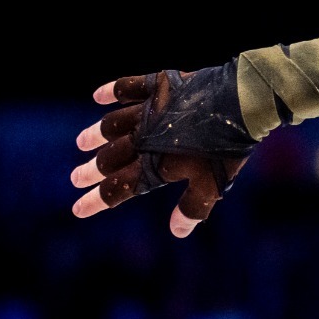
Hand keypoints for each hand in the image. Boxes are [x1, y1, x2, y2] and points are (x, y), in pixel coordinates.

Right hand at [71, 67, 253, 237]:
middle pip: (109, 158)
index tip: (77, 209)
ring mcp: (150, 111)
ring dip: (95, 135)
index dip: (96, 201)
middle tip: (77, 177)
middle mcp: (144, 140)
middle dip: (92, 171)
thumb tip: (177, 232)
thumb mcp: (213, 185)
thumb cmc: (228, 149)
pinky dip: (111, 91)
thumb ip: (192, 208)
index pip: (117, 189)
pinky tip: (98, 96)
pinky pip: (128, 87)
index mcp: (154, 166)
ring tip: (82, 143)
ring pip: (112, 125)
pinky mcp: (160, 86)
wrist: (241, 104)